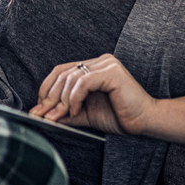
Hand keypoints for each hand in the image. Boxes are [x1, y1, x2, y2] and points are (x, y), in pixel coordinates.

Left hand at [28, 54, 155, 135]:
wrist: (145, 123)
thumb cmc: (120, 117)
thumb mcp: (85, 114)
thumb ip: (65, 112)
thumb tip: (42, 114)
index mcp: (93, 67)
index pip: (61, 71)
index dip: (46, 88)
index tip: (39, 106)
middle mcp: (99, 61)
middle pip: (63, 74)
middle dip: (50, 97)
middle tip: (43, 114)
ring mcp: (106, 64)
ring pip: (71, 78)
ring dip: (62, 100)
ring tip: (62, 116)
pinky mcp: (112, 73)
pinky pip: (83, 82)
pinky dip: (75, 98)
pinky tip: (76, 111)